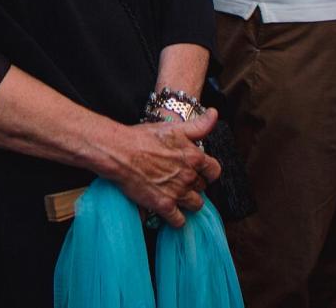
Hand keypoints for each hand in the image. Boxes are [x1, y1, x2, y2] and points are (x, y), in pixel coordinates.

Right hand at [101, 108, 221, 227]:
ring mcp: (178, 192)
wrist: (120, 152)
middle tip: (181, 181)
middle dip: (194, 185)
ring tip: (178, 196)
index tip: (200, 172)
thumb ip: (199, 124)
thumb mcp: (174, 127)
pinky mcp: (164, 205)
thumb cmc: (144, 137)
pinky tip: (170, 212)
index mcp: (194, 157)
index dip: (208, 172)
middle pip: (202, 188)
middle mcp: (189, 176)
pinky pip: (179, 221)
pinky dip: (177, 219)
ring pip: (195, 205)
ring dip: (188, 202)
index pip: (214, 171)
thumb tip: (214, 114)